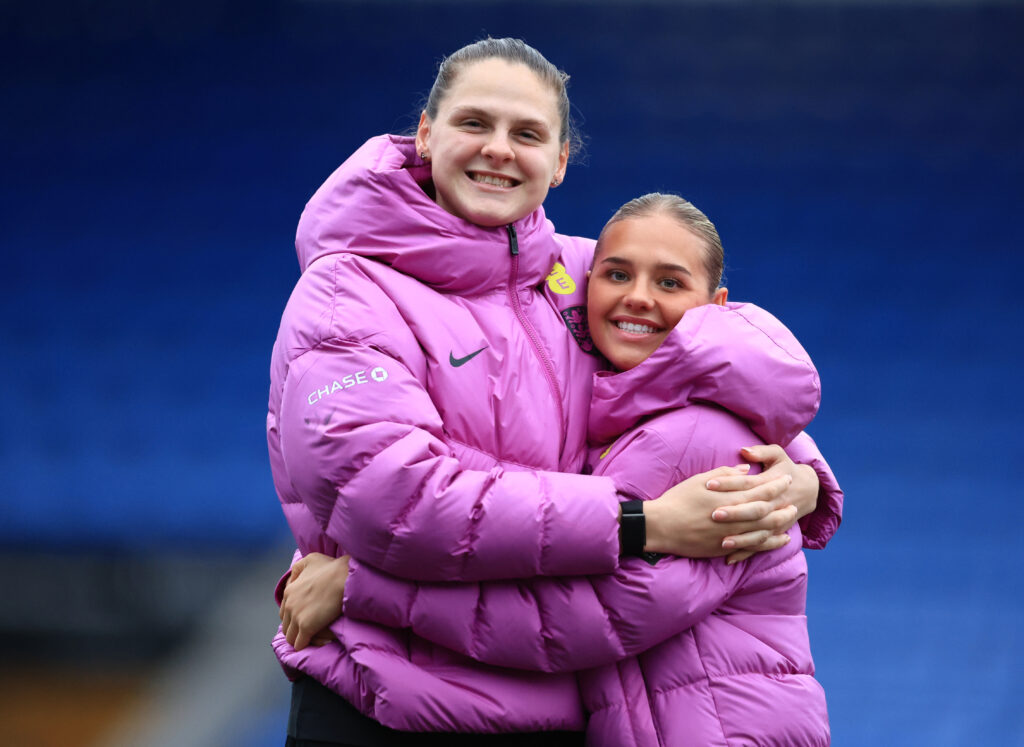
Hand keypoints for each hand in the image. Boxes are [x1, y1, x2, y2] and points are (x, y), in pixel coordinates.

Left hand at [279, 552, 349, 650]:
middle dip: (295, 629)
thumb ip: (299, 568)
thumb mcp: (311, 560)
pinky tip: (313, 643)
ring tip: (310, 639)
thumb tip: (293, 577)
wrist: (344, 577)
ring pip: (290, 637)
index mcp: (289, 591)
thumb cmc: (331, 567)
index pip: (284, 612)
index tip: (304, 619)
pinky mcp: (306, 627)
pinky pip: (299, 643)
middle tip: (308, 630)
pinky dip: (304, 645)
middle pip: (286, 626)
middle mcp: (289, 605)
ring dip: (298, 639)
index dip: (294, 617)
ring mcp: (297, 617)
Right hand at [643, 465, 793, 557]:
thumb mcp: (699, 480)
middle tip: (795, 499)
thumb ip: (725, 474)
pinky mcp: (726, 547)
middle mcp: (733, 516)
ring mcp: (731, 534)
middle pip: (766, 510)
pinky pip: (754, 546)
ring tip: (791, 517)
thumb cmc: (678, 499)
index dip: (775, 483)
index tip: (786, 477)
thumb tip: (746, 468)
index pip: (759, 488)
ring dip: (780, 522)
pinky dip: (770, 542)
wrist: (661, 526)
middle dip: (782, 503)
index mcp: (728, 497)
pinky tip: (781, 539)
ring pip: (764, 529)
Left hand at [713, 445, 819, 563]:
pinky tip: (729, 559)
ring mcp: (775, 521)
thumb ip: (761, 452)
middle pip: (754, 510)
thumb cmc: (786, 469)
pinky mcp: (774, 533)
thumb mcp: (778, 455)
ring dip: (741, 538)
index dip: (729, 482)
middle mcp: (775, 504)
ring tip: (722, 541)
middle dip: (735, 513)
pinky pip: (760, 546)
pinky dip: (745, 553)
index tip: (708, 483)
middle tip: (713, 514)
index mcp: (772, 483)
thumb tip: (744, 450)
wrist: (808, 489)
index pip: (748, 483)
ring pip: (759, 532)